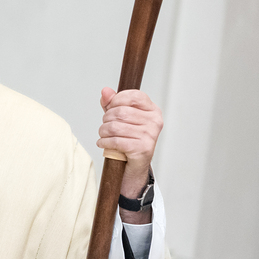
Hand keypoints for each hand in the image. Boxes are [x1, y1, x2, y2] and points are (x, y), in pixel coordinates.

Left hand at [96, 88, 162, 222]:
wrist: (133, 167)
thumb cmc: (128, 139)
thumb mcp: (120, 119)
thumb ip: (112, 104)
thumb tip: (105, 91)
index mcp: (153, 111)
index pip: (134, 96)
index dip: (117, 100)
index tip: (109, 108)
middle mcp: (154, 122)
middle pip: (121, 112)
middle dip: (106, 119)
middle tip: (104, 127)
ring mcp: (150, 136)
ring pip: (115, 126)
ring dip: (103, 131)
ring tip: (103, 136)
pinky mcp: (142, 149)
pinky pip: (116, 141)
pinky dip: (105, 142)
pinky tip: (103, 143)